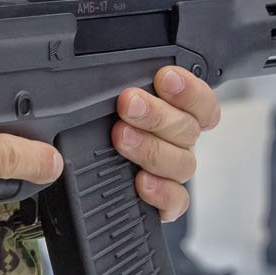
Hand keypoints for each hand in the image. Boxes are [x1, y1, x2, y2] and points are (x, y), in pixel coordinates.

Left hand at [111, 65, 221, 222]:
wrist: (73, 179)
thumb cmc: (97, 128)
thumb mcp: (108, 101)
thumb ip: (127, 90)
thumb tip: (118, 71)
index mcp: (175, 114)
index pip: (202, 103)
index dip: (191, 90)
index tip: (165, 78)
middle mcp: (177, 143)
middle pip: (188, 130)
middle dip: (157, 114)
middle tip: (129, 104)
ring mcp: (171, 174)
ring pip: (183, 164)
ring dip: (153, 148)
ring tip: (122, 138)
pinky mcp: (163, 203)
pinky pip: (177, 202)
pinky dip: (162, 192)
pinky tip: (142, 182)